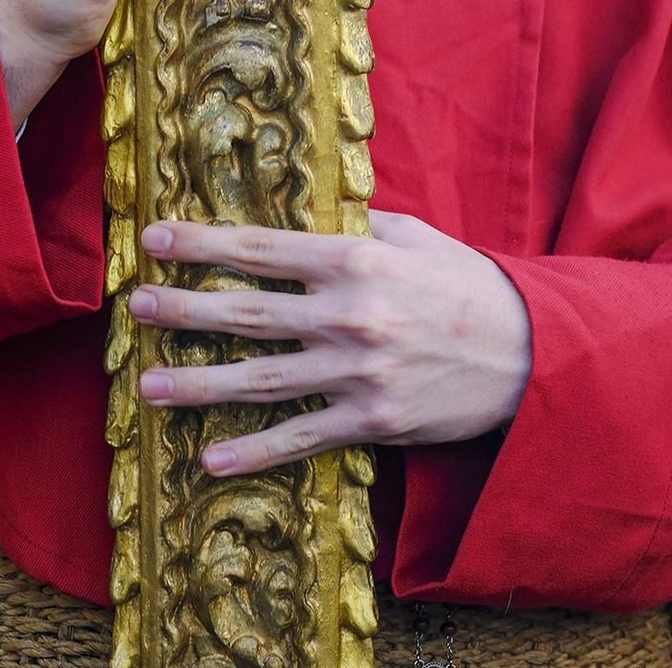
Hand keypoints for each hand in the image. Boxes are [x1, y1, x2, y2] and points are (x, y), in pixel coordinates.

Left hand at [129, 212, 534, 476]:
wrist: (533, 353)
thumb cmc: (470, 287)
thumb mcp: (418, 237)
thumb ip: (360, 226)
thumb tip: (310, 213)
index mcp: (357, 260)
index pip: (262, 249)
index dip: (203, 243)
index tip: (155, 239)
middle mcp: (350, 314)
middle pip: (249, 312)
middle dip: (186, 309)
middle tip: (138, 306)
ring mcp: (359, 372)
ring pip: (263, 378)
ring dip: (200, 383)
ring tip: (147, 385)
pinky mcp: (373, 419)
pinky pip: (302, 436)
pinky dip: (255, 451)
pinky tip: (210, 459)